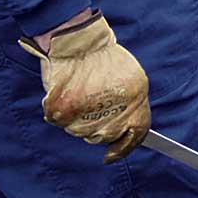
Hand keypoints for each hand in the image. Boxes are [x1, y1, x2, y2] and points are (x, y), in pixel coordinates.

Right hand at [21, 15, 149, 158]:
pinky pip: (61, 121)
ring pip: (81, 131)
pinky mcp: (64, 110)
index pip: (136, 133)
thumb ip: (130, 105)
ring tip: (80, 94)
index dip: (124, 148)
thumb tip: (126, 131)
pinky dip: (60, 111)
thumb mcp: (130, 79)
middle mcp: (115, 109)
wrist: (77, 41)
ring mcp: (88, 112)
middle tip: (91, 108)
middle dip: (97, 128)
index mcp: (136, 99)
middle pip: (104, 136)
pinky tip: (66, 93)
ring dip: (78, 119)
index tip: (112, 155)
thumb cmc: (103, 58)